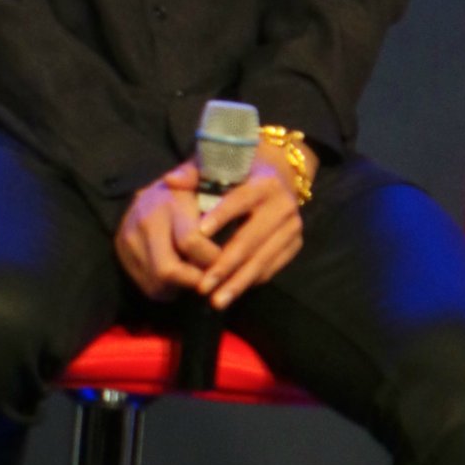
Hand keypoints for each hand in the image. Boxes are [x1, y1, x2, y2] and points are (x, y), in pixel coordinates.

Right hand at [115, 160, 220, 299]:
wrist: (148, 191)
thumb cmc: (188, 188)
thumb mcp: (201, 179)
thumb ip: (204, 179)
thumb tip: (185, 180)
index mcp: (169, 202)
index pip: (191, 241)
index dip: (212, 258)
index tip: (224, 260)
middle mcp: (144, 221)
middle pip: (168, 270)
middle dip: (193, 280)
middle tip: (210, 278)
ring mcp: (128, 239)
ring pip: (156, 283)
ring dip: (180, 288)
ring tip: (195, 276)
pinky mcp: (121, 253)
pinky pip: (147, 286)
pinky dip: (167, 289)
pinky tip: (179, 278)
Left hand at [193, 143, 309, 308]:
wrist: (282, 173)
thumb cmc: (241, 169)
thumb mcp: (221, 163)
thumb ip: (194, 173)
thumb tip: (170, 180)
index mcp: (265, 182)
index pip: (241, 200)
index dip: (222, 216)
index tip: (200, 233)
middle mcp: (283, 205)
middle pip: (251, 239)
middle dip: (225, 265)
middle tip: (202, 286)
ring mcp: (292, 227)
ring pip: (262, 259)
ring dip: (238, 282)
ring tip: (216, 301)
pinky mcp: (295, 244)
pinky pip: (272, 268)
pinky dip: (251, 281)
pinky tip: (232, 292)